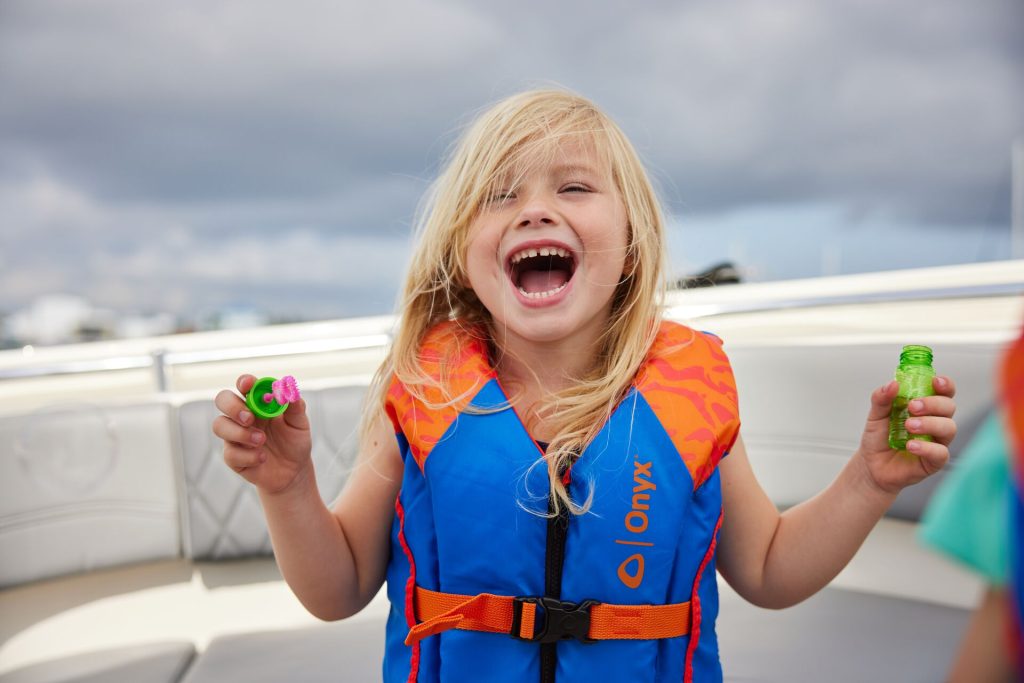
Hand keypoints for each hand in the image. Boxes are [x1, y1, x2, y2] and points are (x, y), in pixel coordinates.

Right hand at [212, 374, 313, 494]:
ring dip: (240, 433)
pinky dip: (248, 456)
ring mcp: (234, 436)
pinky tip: (262, 458)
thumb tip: (288, 389)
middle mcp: (242, 416)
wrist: (294, 471)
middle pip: (223, 400)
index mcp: (258, 402)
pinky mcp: (233, 457)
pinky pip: (230, 453)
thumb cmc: (294, 442)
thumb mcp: (300, 423)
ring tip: (262, 440)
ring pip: (219, 426)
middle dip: (233, 406)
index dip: (244, 382)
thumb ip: (295, 406)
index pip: (245, 385)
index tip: (248, 385)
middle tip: (249, 418)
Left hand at [856, 375, 956, 494]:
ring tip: (909, 426)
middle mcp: (936, 422)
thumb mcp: (875, 415)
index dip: (945, 385)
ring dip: (930, 423)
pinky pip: (941, 452)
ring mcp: (937, 442)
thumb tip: (892, 383)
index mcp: (925, 408)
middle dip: (933, 403)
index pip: (944, 392)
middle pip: (949, 407)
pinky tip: (911, 445)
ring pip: (949, 428)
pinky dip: (927, 447)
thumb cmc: (878, 438)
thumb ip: (881, 398)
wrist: (871, 465)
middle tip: (912, 406)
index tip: (936, 381)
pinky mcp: (934, 461)